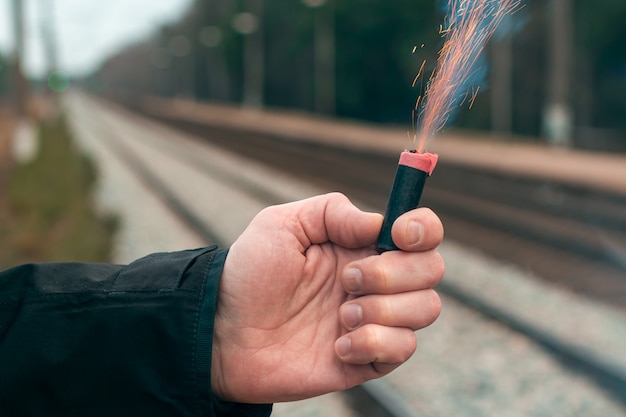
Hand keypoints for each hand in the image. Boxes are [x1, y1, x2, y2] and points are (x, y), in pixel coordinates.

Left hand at [212, 193, 443, 402]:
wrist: (223, 332)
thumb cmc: (249, 274)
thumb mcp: (282, 224)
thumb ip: (333, 212)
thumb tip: (381, 223)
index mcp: (361, 245)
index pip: (421, 232)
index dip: (423, 230)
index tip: (397, 235)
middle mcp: (376, 280)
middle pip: (432, 270)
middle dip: (394, 273)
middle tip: (346, 279)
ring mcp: (374, 320)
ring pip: (426, 309)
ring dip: (383, 310)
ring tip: (338, 316)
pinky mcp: (367, 358)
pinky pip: (402, 350)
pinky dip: (373, 344)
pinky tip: (337, 345)